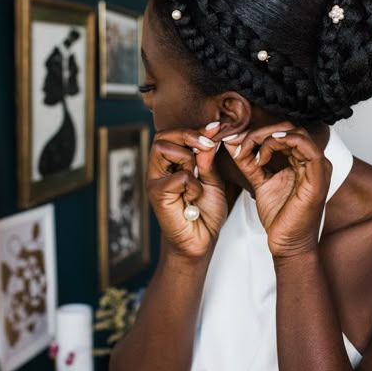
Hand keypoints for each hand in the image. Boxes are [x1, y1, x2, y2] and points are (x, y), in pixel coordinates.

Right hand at [146, 123, 226, 258]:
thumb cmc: (205, 212)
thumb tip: (212, 131)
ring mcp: (155, 181)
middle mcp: (159, 170)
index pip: (173, 134)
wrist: (201, 241)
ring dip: (187, 158)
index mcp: (170, 164)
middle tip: (208, 145)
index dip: (195, 129)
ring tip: (197, 177)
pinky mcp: (157, 194)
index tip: (216, 128)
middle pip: (163, 136)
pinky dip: (192, 184)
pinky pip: (177, 176)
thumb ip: (208, 158)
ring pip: (163, 148)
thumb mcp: (212, 179)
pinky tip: (194, 198)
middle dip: (188, 136)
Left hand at [223, 122, 331, 258]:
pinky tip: (262, 155)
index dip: (259, 133)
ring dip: (269, 138)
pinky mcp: (318, 177)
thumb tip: (232, 141)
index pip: (284, 133)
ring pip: (296, 134)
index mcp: (303, 161)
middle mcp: (314, 161)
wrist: (286, 243)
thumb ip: (247, 161)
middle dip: (262, 133)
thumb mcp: (258, 181)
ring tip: (251, 153)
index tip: (237, 144)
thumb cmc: (279, 217)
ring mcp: (319, 168)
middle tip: (241, 144)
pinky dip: (282, 143)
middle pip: (290, 129)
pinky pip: (306, 147)